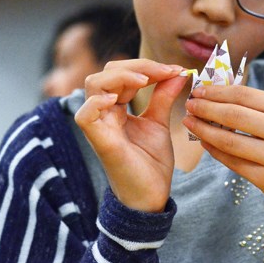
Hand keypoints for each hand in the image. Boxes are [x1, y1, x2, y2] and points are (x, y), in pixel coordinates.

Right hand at [75, 59, 187, 212]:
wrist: (151, 197)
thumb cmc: (151, 163)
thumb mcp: (160, 123)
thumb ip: (164, 96)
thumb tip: (178, 72)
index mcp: (116, 107)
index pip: (121, 73)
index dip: (147, 66)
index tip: (176, 70)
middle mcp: (104, 113)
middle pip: (106, 73)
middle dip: (137, 66)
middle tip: (167, 71)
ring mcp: (99, 126)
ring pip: (93, 85)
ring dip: (121, 76)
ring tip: (146, 80)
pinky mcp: (99, 142)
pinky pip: (85, 115)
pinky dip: (97, 102)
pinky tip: (120, 100)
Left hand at [184, 85, 263, 215]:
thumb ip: (257, 103)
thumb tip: (217, 93)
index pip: (244, 95)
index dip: (216, 92)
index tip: (198, 90)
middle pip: (234, 116)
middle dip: (205, 109)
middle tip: (189, 104)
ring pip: (229, 141)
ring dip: (204, 130)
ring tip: (190, 122)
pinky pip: (233, 163)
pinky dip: (215, 151)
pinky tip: (205, 143)